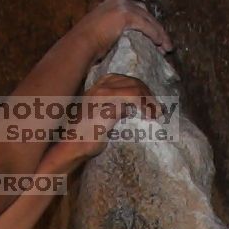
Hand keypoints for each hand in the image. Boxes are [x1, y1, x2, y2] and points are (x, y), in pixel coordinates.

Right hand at [41, 71, 165, 173]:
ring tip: (156, 113)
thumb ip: (113, 109)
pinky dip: (145, 106)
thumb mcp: (99, 118)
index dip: (140, 89)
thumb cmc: (84, 138)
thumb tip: (131, 109)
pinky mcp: (108, 106)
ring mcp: (103, 95)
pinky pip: (133, 98)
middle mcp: (99, 86)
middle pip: (132, 82)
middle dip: (148, 95)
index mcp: (96, 87)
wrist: (71, 148)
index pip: (124, 80)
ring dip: (149, 100)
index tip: (149, 104)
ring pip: (135, 88)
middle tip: (157, 110)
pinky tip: (149, 116)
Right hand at [88, 0, 168, 51]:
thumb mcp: (101, 30)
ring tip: (166, 48)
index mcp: (112, 1)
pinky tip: (160, 44)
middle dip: (156, 28)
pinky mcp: (127, 15)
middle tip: (163, 43)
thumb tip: (122, 40)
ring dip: (159, 34)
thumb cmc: (86, 43)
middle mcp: (119, 0)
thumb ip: (113, 29)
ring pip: (148, 20)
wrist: (80, 44)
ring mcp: (123, 6)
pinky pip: (147, 26)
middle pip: (145, 12)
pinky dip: (155, 35)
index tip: (153, 36)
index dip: (146, 22)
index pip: (136, 9)